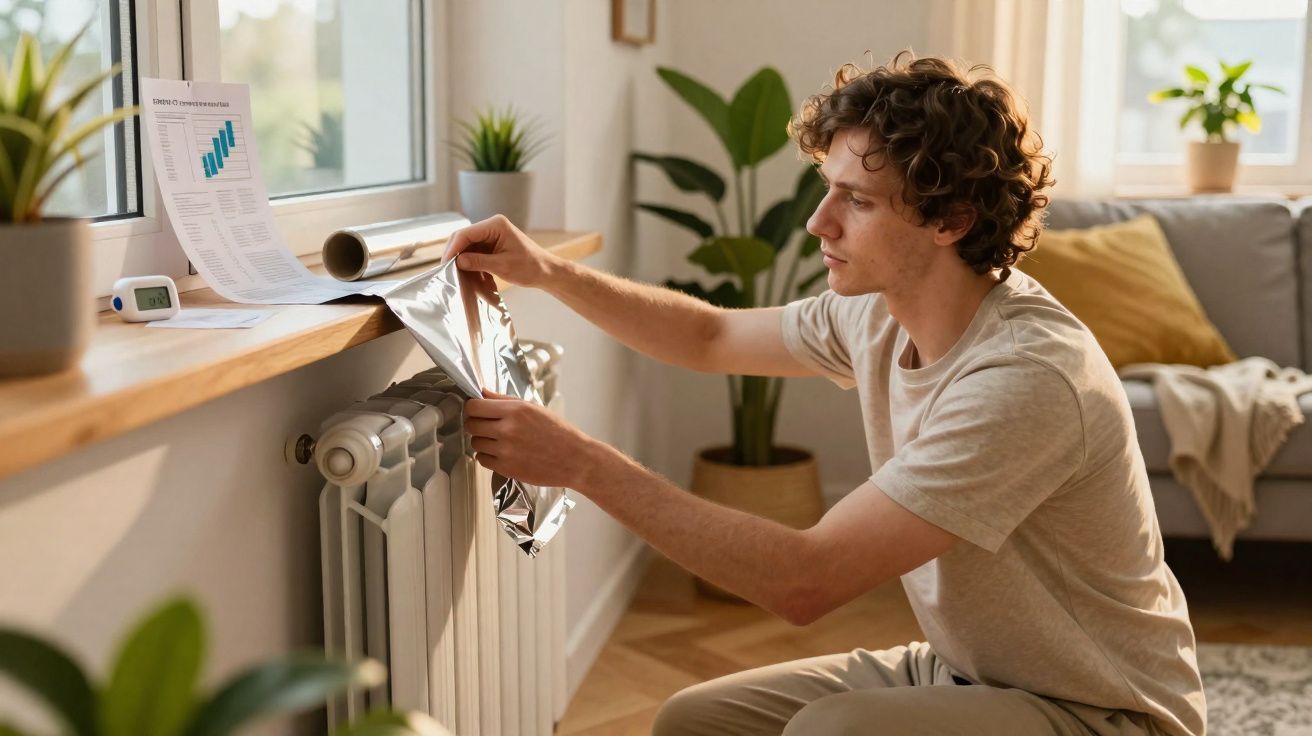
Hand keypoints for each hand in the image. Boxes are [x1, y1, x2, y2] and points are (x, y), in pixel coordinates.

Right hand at [442, 214, 558, 287]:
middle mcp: (492, 226)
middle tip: (447, 271)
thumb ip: (479, 262)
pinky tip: (470, 276)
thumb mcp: (502, 266)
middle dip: (455, 254)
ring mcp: (491, 235)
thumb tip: (457, 261)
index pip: (466, 233)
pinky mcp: (491, 244)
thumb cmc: (530, 267)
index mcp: (496, 225)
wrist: (545, 271)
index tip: (445, 264)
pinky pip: (474, 252)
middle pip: (464, 238)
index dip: (453, 248)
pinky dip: (471, 264)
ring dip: (463, 261)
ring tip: (458, 275)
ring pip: (467, 246)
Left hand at [463, 388, 605, 488]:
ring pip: (475, 443)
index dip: (473, 408)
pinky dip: (488, 456)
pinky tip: (503, 453)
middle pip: (471, 425)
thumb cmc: (558, 432)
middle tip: (489, 426)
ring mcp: (506, 450)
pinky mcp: (506, 468)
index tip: (478, 411)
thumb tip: (481, 392)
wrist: (576, 459)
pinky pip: (482, 459)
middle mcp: (508, 429)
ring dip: (483, 441)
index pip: (474, 406)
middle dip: (477, 424)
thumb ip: (504, 400)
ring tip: (500, 441)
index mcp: (515, 410)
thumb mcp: (533, 408)